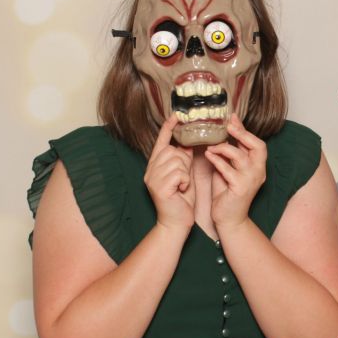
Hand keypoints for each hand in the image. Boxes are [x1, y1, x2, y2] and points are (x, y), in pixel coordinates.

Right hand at [143, 115, 194, 233]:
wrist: (176, 223)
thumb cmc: (181, 199)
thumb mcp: (184, 175)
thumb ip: (182, 160)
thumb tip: (187, 143)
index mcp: (155, 166)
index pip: (161, 142)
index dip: (168, 128)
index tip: (176, 115)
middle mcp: (150, 170)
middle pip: (172, 151)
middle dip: (183, 162)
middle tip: (184, 177)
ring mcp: (152, 178)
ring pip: (177, 161)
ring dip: (185, 173)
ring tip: (182, 185)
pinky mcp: (158, 187)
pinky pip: (178, 173)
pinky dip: (184, 181)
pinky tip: (181, 190)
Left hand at [205, 114, 266, 231]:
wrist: (229, 219)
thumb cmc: (227, 193)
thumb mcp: (230, 169)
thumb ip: (229, 154)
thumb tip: (223, 134)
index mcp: (258, 166)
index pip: (256, 143)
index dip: (244, 129)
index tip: (232, 117)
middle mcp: (259, 172)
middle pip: (258, 146)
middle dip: (242, 134)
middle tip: (227, 126)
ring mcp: (251, 180)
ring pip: (240, 156)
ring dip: (224, 148)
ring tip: (211, 147)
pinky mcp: (240, 189)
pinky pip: (228, 170)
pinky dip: (217, 161)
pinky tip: (208, 156)